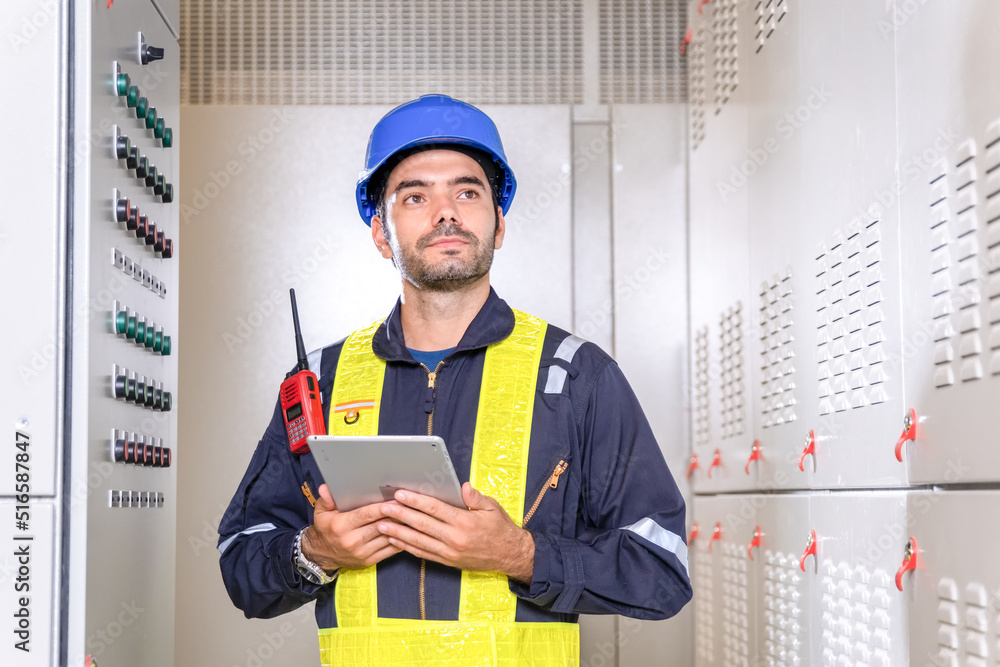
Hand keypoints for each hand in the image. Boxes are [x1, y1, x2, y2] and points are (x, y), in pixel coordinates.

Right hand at [301, 484, 401, 570]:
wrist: (321, 555)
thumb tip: (326, 487)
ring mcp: (362, 553)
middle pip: (381, 525)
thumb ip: (326, 499)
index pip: (367, 515)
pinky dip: (401, 540)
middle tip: (410, 504)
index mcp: (342, 526)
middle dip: (396, 514)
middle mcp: (352, 541)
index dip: (383, 507)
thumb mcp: (321, 513)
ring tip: (413, 515)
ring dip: (402, 527)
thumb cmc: (325, 529)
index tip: (397, 498)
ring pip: (388, 537)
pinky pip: (390, 550)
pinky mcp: (370, 561)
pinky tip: (409, 531)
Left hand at [375, 483, 534, 582]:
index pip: (435, 509)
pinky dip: (407, 547)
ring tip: (381, 525)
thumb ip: (475, 497)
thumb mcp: (492, 508)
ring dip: (398, 533)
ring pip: (419, 542)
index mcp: (465, 522)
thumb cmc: (501, 528)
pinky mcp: (448, 561)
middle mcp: (455, 539)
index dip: (416, 501)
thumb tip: (463, 487)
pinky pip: (423, 554)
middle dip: (400, 516)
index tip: (400, 495)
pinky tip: (395, 540)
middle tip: (383, 508)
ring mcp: (450, 553)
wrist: (510, 556)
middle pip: (422, 525)